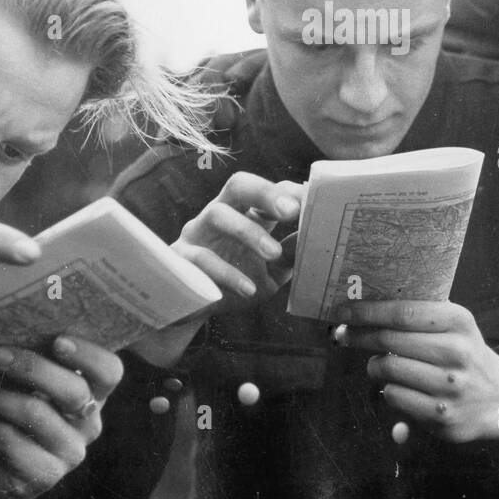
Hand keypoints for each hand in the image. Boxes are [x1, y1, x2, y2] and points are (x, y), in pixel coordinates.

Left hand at [0, 334, 122, 498]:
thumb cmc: (9, 412)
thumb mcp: (25, 385)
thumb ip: (33, 358)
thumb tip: (14, 320)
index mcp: (92, 393)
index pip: (110, 371)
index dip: (89, 354)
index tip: (57, 340)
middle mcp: (89, 422)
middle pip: (74, 390)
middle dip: (32, 367)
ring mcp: (70, 452)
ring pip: (39, 415)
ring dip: (2, 398)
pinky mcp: (44, 475)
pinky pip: (14, 444)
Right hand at [170, 172, 304, 313]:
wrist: (195, 312)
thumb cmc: (235, 283)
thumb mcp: (272, 272)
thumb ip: (291, 254)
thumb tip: (319, 237)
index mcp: (244, 214)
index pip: (266, 190)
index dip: (288, 193)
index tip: (313, 203)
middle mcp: (219, 214)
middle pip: (239, 186)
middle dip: (265, 193)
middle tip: (292, 210)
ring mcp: (197, 233)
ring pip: (218, 214)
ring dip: (248, 231)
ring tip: (273, 253)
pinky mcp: (179, 257)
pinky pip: (200, 257)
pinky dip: (226, 272)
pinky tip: (248, 288)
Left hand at [340, 300, 498, 443]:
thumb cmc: (464, 354)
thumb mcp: (454, 326)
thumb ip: (418, 315)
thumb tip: (363, 310)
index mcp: (458, 321)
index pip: (402, 312)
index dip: (367, 312)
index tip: (343, 311)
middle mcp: (457, 351)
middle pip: (389, 340)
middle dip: (360, 336)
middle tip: (345, 335)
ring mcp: (451, 386)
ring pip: (388, 369)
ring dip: (374, 365)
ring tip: (377, 364)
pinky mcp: (443, 416)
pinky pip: (395, 397)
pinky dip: (387, 390)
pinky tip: (395, 386)